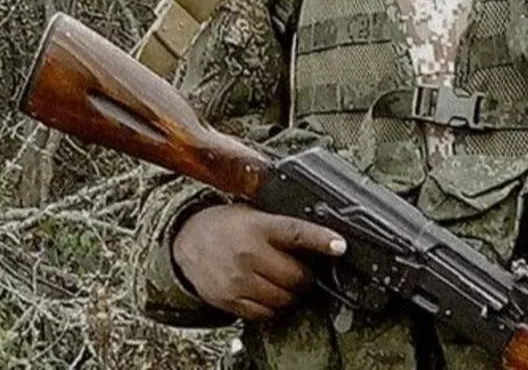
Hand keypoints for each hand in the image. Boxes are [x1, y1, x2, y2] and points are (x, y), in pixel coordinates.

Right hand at [171, 202, 346, 321]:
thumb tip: (321, 235)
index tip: (340, 246)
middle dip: (307, 276)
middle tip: (304, 270)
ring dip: (293, 294)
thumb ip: (282, 225)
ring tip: (286, 282)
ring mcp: (238, 280)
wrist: (187, 241)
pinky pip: (266, 314)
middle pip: (296, 276)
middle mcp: (248, 254)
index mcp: (258, 226)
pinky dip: (275, 308)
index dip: (321, 240)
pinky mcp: (230, 300)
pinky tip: (271, 294)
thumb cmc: (227, 225)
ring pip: (284, 299)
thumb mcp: (254, 213)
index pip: (296, 233)